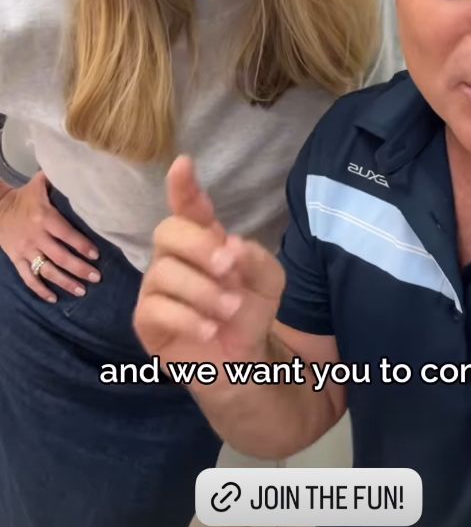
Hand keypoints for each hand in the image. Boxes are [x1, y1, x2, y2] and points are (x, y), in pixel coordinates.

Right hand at [0, 173, 99, 301]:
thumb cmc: (25, 196)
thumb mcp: (40, 183)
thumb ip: (59, 179)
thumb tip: (81, 171)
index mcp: (44, 217)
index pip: (66, 233)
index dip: (81, 245)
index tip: (96, 255)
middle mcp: (35, 236)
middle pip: (60, 256)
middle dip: (79, 269)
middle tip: (96, 277)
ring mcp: (25, 250)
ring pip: (46, 270)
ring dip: (65, 282)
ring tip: (81, 291)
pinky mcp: (16, 259)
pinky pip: (28, 278)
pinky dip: (40, 290)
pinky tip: (53, 298)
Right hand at [134, 156, 284, 373]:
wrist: (243, 361)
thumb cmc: (249, 312)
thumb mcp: (268, 282)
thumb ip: (256, 258)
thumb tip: (230, 243)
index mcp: (202, 240)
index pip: (187, 208)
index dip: (183, 187)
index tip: (184, 164)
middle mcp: (174, 258)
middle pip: (167, 231)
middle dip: (198, 245)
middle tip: (228, 268)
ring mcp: (157, 289)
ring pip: (163, 272)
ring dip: (203, 291)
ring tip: (230, 310)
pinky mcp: (147, 321)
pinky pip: (154, 309)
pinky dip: (187, 317)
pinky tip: (210, 328)